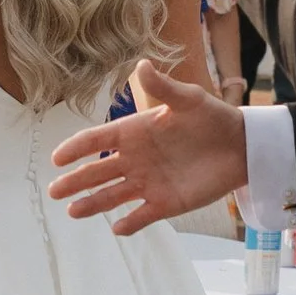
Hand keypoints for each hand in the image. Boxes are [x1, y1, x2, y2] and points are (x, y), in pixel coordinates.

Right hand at [52, 74, 249, 231]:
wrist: (242, 146)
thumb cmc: (213, 118)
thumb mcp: (189, 99)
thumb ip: (163, 88)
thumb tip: (141, 66)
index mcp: (134, 132)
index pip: (98, 140)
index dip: (76, 148)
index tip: (57, 157)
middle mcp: (135, 159)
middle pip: (98, 172)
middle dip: (75, 181)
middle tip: (54, 191)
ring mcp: (148, 183)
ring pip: (113, 195)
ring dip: (93, 204)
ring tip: (73, 211)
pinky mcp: (166, 203)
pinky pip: (143, 215)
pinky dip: (130, 223)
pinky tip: (117, 228)